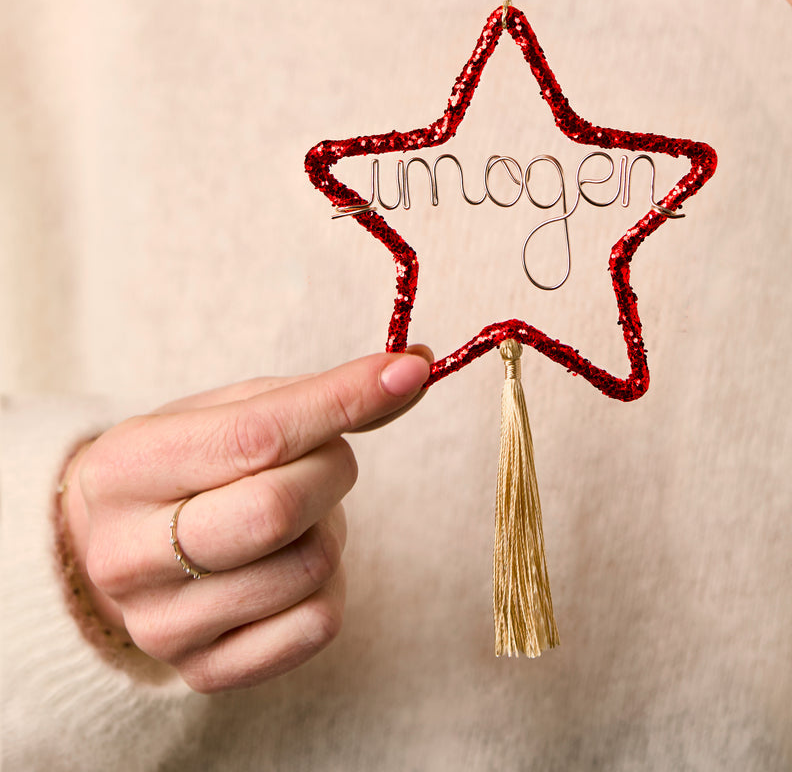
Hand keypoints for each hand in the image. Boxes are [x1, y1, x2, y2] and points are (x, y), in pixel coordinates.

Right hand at [62, 349, 431, 691]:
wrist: (126, 548)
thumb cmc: (191, 465)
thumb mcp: (234, 411)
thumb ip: (320, 394)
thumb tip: (412, 373)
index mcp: (126, 469)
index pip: (252, 436)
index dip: (340, 401)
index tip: (405, 373)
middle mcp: (128, 556)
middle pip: (277, 511)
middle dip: (331, 471)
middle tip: (324, 457)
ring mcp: (163, 626)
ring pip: (308, 568)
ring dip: (329, 526)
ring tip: (298, 514)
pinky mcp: (205, 672)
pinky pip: (317, 624)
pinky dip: (329, 582)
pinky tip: (294, 561)